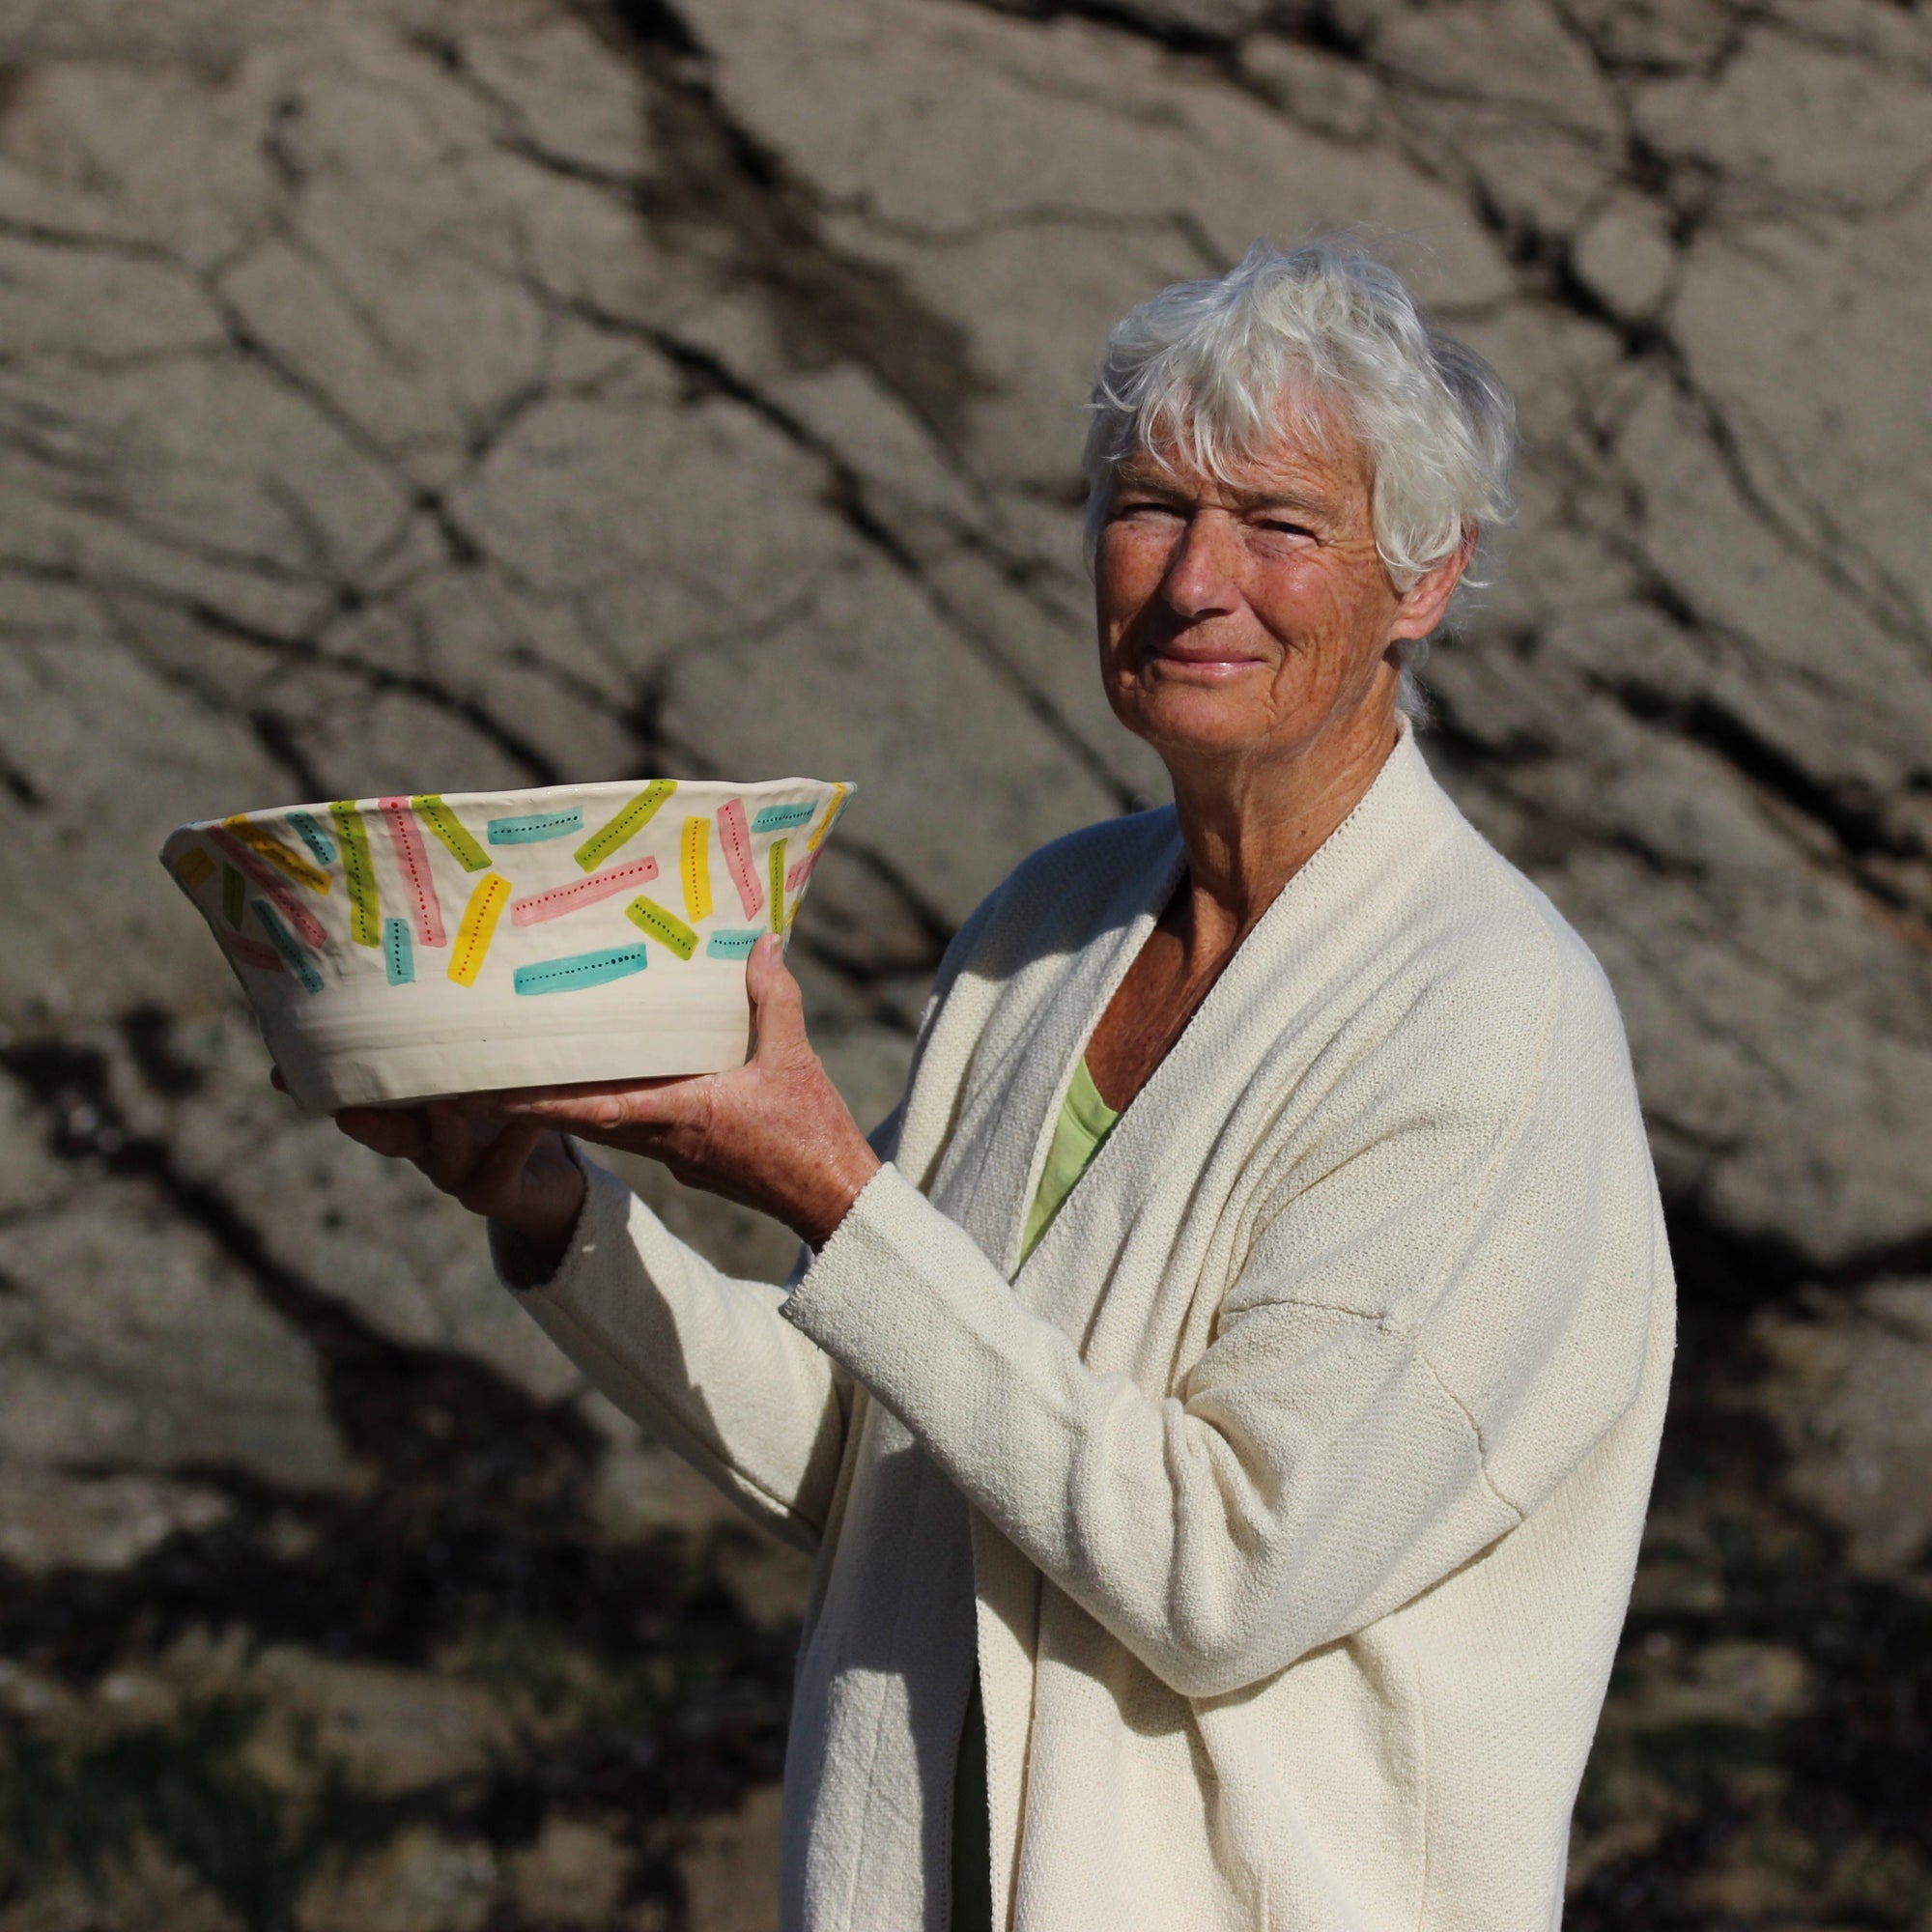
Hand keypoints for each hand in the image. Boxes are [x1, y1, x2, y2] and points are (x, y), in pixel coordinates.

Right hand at [274, 1066, 588, 1272]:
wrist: (554, 1187)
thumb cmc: (515, 1116)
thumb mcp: (487, 1078)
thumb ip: (462, 1048)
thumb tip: (447, 976)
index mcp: (416, 1116)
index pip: (363, 1098)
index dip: (327, 1085)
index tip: (282, 1070)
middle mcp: (426, 1147)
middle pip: (388, 1133)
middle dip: (363, 1118)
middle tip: (341, 1105)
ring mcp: (458, 1174)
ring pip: (442, 1152)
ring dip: (442, 1126)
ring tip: (444, 1100)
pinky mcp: (496, 1194)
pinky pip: (500, 1170)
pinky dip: (514, 1142)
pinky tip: (528, 1120)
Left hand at [467, 935, 879, 1249]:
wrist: (832, 1199)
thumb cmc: (812, 1134)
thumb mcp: (795, 1057)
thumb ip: (773, 998)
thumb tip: (761, 943)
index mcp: (684, 1115)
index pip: (597, 1108)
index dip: (543, 1100)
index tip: (494, 1091)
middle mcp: (667, 1141)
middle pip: (588, 1121)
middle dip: (541, 1101)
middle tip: (497, 1073)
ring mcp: (677, 1158)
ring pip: (610, 1128)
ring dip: (574, 1106)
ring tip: (542, 1073)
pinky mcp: (693, 1164)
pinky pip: (639, 1133)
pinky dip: (614, 1110)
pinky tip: (617, 1084)